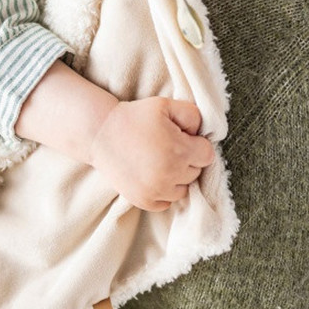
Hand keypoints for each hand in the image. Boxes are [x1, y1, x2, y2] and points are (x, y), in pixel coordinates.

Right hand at [87, 97, 215, 211]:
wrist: (101, 134)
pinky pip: (167, 202)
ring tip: (160, 162)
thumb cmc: (135, 117)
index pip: (207, 155)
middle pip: (196, 172)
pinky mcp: (144, 201)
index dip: (197, 144)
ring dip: (177, 178)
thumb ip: (192, 115)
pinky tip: (152, 175)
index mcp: (179, 150)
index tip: (183, 138)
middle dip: (187, 160)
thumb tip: (201, 134)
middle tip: (168, 147)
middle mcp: (170, 174)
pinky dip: (163, 192)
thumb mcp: (165, 105)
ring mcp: (156, 190)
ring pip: (183, 189)